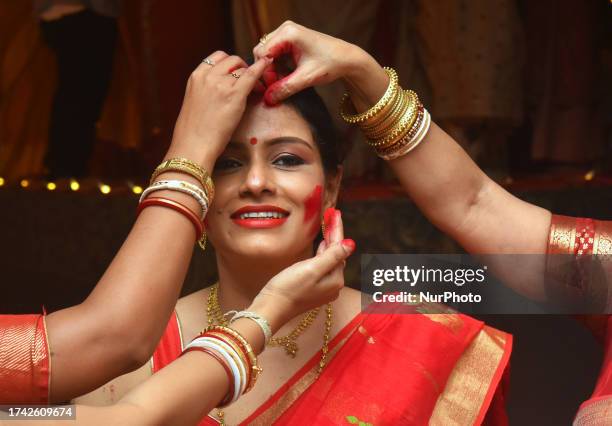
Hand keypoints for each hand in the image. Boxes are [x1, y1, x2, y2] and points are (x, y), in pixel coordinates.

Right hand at [168, 51, 270, 163]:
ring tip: (257, 88)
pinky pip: (252, 75)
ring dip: (251, 75)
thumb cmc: (194, 130)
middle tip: (249, 81)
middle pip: (232, 59)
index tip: (236, 72)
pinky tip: (268, 64)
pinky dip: (261, 67)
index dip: (230, 64)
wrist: (193, 144)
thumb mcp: (195, 101)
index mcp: (196, 76)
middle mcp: (208, 75)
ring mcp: (222, 83)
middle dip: (242, 67)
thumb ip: (207, 89)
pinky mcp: (235, 94)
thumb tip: (223, 87)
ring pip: (243, 68)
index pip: (218, 58)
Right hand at [250, 210, 353, 331]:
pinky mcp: (313, 290)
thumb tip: (351, 244)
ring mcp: (323, 289)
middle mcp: (333, 285)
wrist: (271, 309)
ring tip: (328, 227)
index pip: (340, 249)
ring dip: (329, 244)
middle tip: (332, 216)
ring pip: (329, 261)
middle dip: (334, 235)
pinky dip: (322, 255)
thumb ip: (332, 256)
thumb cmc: (289, 288)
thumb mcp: (311, 268)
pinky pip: (322, 268)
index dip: (337, 230)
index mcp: (335, 279)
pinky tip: (321, 248)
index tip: (335, 213)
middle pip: (336, 255)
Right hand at [252, 21, 370, 104]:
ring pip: (267, 53)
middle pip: (262, 51)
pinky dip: (276, 65)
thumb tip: (267, 99)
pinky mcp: (289, 39)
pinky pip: (274, 52)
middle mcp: (285, 28)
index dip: (264, 72)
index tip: (272, 86)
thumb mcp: (306, 78)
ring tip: (281, 82)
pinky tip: (285, 76)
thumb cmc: (330, 64)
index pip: (262, 53)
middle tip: (276, 86)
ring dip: (271, 69)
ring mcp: (287, 32)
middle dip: (267, 70)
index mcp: (288, 33)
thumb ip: (285, 88)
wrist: (347, 59)